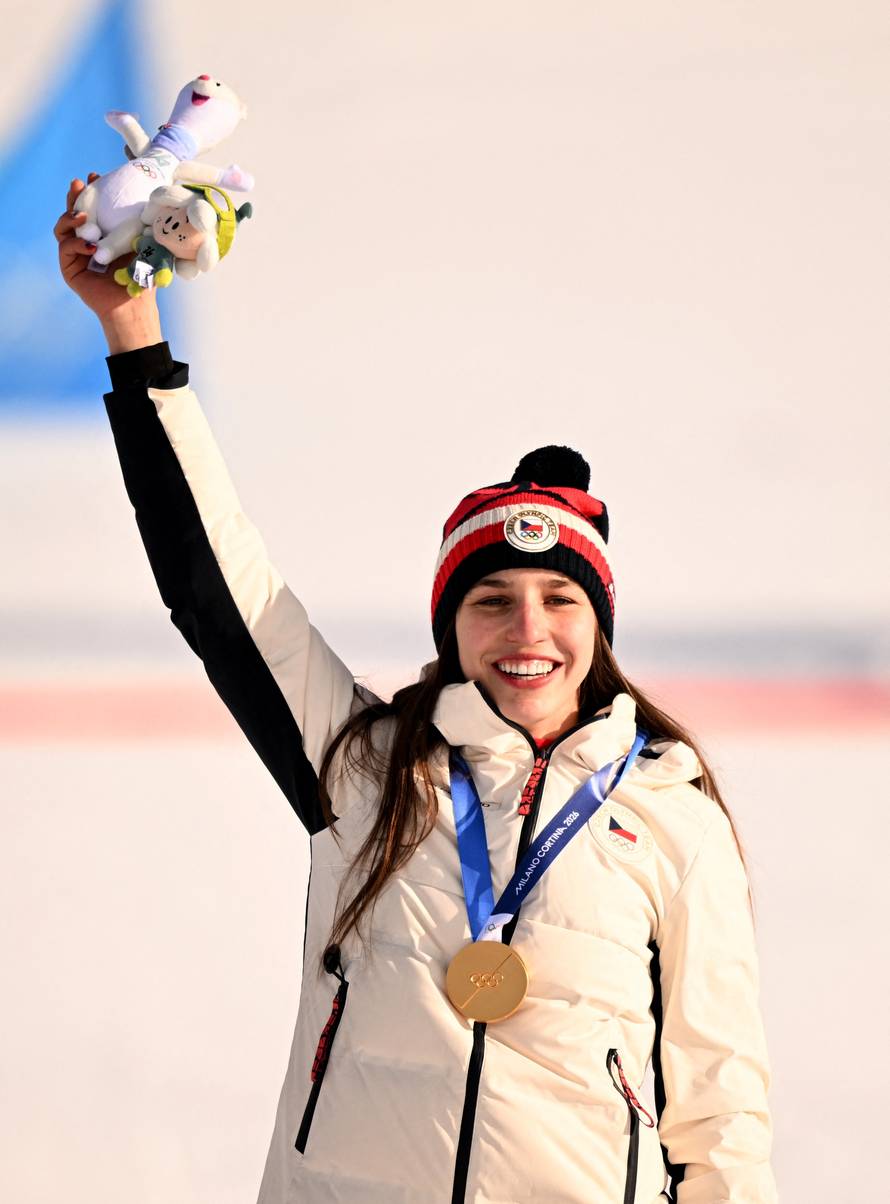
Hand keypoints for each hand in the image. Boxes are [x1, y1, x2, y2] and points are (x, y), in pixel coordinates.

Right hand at [54, 176, 162, 353]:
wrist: (134, 306)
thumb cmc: (142, 277)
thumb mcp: (144, 245)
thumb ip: (141, 225)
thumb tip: (151, 199)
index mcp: (104, 234)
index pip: (94, 208)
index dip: (92, 191)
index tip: (96, 176)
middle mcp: (87, 242)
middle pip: (73, 213)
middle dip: (75, 195)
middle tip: (79, 183)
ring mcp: (75, 255)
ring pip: (63, 227)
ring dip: (70, 216)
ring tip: (83, 214)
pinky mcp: (69, 269)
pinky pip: (64, 247)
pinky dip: (74, 243)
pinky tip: (89, 244)